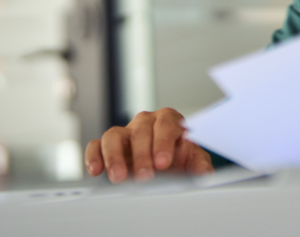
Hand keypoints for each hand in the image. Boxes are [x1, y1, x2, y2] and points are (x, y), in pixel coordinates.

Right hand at [85, 107, 213, 182]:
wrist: (165, 165)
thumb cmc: (179, 158)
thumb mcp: (193, 160)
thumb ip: (200, 164)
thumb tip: (204, 174)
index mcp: (168, 121)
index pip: (166, 123)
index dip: (164, 142)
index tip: (163, 162)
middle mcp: (145, 123)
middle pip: (140, 130)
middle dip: (143, 154)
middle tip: (146, 176)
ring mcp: (125, 133)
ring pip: (114, 135)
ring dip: (115, 157)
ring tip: (119, 177)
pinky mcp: (108, 146)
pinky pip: (96, 145)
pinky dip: (94, 156)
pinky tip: (97, 170)